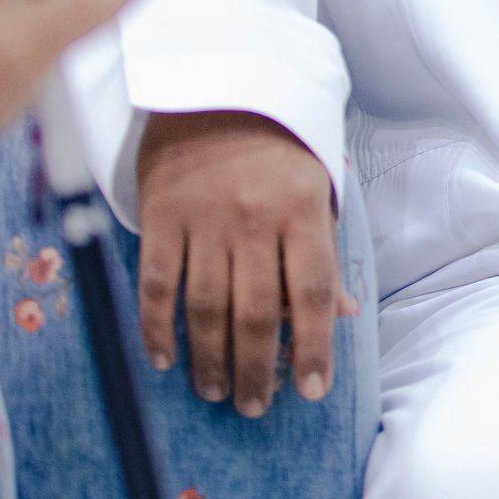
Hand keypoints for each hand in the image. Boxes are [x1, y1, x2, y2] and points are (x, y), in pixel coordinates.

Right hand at [136, 110, 345, 417]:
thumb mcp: (316, 191)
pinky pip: (156, 285)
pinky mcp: (159, 219)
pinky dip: (158, 329)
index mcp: (302, 209)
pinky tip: (167, 361)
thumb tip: (343, 315)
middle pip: (257, 310)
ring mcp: (203, 219)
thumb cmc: (276, 151)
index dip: (315, 346)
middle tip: (257, 407)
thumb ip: (323, 251)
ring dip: (210, 360)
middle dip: (258, 368)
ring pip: (205, 307)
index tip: (313, 391)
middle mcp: (254, 217)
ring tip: (217, 392)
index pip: (315, 291)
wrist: (213, 92)